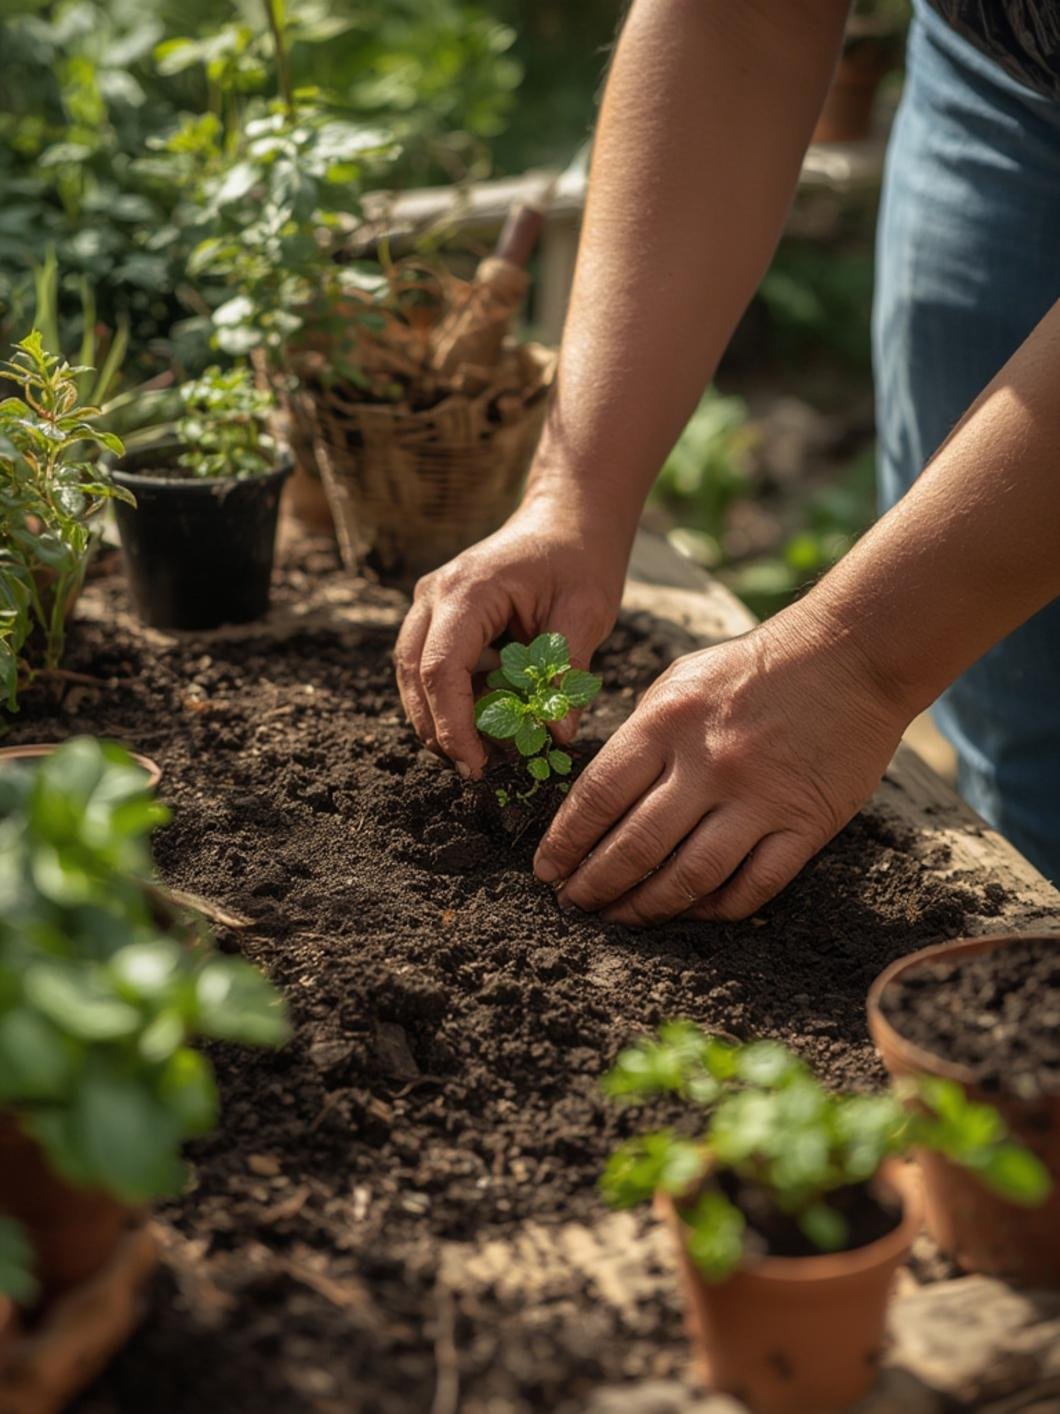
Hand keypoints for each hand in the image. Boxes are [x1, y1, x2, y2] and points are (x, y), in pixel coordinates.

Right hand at [394, 493, 628, 776]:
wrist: (567, 518)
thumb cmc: (579, 559)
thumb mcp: (587, 613)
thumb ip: (566, 673)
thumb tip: (557, 735)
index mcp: (468, 590)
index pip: (442, 669)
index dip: (453, 725)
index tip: (476, 765)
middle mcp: (435, 594)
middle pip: (415, 675)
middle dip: (438, 729)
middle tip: (475, 770)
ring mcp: (431, 603)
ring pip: (413, 673)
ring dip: (438, 717)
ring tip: (478, 753)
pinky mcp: (439, 615)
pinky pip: (430, 664)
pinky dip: (449, 698)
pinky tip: (482, 722)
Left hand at [532, 606, 911, 923]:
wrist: (851, 653)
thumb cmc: (755, 668)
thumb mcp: (681, 682)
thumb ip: (640, 735)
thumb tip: (598, 795)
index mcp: (668, 723)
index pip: (598, 797)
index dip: (565, 842)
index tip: (547, 869)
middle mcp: (709, 764)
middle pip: (635, 846)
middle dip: (594, 884)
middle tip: (574, 903)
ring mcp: (760, 798)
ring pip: (689, 877)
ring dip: (645, 907)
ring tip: (618, 918)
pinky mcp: (806, 824)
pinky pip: (752, 886)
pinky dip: (715, 908)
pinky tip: (689, 911)